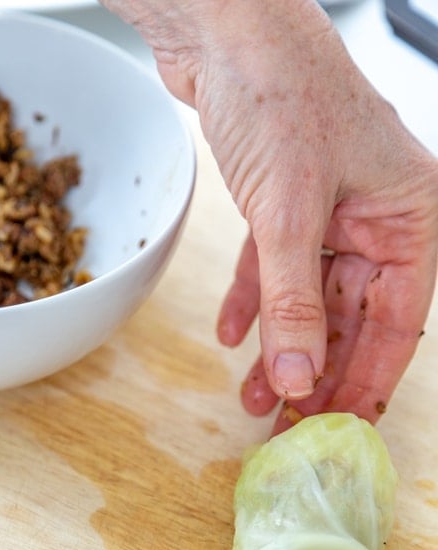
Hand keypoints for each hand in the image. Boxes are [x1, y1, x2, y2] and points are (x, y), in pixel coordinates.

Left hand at [102, 0, 437, 431]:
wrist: (223, 27)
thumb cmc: (277, 91)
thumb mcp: (289, 213)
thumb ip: (294, 302)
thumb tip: (299, 377)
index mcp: (408, 215)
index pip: (396, 322)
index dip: (366, 381)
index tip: (338, 428)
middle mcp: (376, 215)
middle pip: (352, 318)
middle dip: (316, 373)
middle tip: (287, 424)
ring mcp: (330, 209)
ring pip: (310, 299)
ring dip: (281, 347)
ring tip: (254, 396)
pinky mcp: (285, 200)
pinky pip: (273, 269)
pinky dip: (253, 303)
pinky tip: (232, 337)